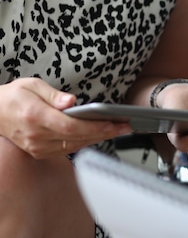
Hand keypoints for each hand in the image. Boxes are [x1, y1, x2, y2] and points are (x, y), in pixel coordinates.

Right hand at [0, 78, 131, 157]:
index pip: (70, 126)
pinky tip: (99, 134)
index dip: (94, 126)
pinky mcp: (40, 152)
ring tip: (118, 129)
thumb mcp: (31, 85)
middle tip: (125, 126)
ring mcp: (37, 147)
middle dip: (104, 132)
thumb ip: (53, 94)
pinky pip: (68, 149)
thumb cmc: (13, 97)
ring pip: (75, 146)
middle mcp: (36, 135)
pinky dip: (85, 142)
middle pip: (77, 138)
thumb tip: (71, 101)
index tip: (113, 123)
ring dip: (98, 138)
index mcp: (35, 117)